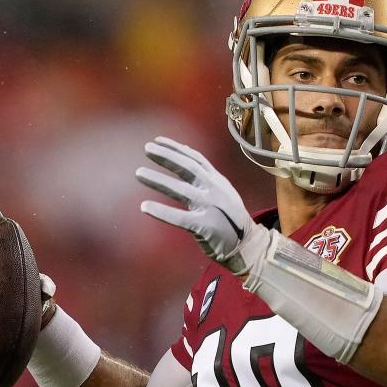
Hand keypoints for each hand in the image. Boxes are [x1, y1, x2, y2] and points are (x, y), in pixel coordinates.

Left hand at [135, 137, 269, 274]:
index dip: (176, 148)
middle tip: (146, 149)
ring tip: (139, 173)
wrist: (247, 245)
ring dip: (158, 180)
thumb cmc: (229, 219)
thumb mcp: (222, 192)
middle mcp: (215, 190)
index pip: (195, 158)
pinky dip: (162, 211)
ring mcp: (211, 207)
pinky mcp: (206, 226)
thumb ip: (206, 178)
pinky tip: (145, 207)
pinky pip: (180, 218)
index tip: (158, 141)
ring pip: (181, 189)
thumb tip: (185, 158)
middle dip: (167, 157)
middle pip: (188, 168)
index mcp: (217, 181)